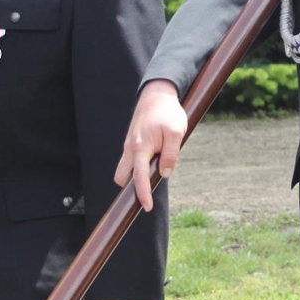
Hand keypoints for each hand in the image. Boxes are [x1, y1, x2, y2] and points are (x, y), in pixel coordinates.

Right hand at [115, 79, 186, 211]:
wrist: (157, 92)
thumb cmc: (168, 112)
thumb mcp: (177, 133)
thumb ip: (171, 155)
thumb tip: (164, 174)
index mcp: (141, 147)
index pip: (139, 177)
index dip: (142, 194)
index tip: (147, 207)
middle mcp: (131, 148)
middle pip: (123, 176)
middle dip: (131, 187)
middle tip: (148, 192)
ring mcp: (129, 144)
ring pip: (127, 167)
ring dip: (138, 173)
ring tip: (158, 167)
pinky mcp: (132, 141)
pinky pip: (133, 158)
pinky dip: (140, 163)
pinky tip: (156, 156)